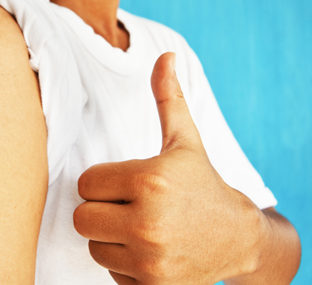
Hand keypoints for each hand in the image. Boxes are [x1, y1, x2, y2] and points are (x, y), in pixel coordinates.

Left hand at [73, 53, 268, 283]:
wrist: (238, 237)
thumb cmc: (202, 184)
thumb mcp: (185, 141)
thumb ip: (167, 99)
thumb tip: (164, 56)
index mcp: (150, 180)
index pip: (86, 183)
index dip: (102, 182)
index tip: (126, 184)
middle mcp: (148, 222)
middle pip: (82, 217)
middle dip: (101, 210)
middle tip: (129, 206)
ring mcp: (150, 260)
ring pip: (94, 246)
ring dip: (110, 238)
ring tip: (140, 228)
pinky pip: (110, 272)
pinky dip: (123, 263)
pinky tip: (148, 251)